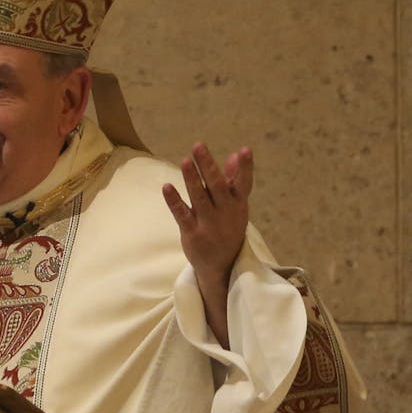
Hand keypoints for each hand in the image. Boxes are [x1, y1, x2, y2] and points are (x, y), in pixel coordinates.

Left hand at [162, 142, 253, 346]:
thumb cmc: (228, 227)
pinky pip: (182, 215)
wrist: (222, 267)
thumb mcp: (235, 206)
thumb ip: (234, 180)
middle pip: (217, 186)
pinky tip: (167, 187)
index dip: (245, 168)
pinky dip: (174, 201)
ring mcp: (209, 224)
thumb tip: (236, 154)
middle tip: (198, 145)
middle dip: (208, 166)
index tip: (245, 150)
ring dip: (191, 179)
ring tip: (185, 160)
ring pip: (199, 198)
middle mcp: (225, 212)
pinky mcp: (192, 234)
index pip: (243, 183)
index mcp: (238, 204)